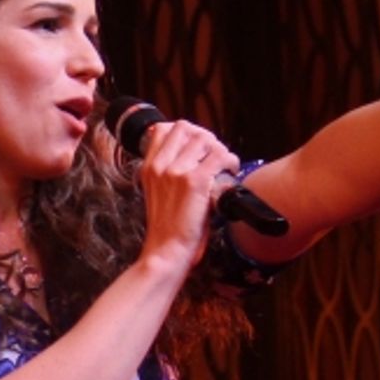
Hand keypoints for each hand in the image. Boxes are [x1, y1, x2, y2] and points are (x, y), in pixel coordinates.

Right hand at [137, 120, 241, 274]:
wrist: (167, 251)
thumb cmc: (167, 230)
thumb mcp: (157, 195)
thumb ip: (167, 176)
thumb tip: (192, 162)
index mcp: (149, 168)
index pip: (162, 129)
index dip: (185, 133)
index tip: (198, 147)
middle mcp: (161, 165)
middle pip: (185, 128)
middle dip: (204, 137)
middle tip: (214, 154)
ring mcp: (176, 171)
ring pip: (204, 138)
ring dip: (219, 148)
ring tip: (224, 165)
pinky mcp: (195, 181)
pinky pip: (219, 156)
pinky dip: (230, 161)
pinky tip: (231, 172)